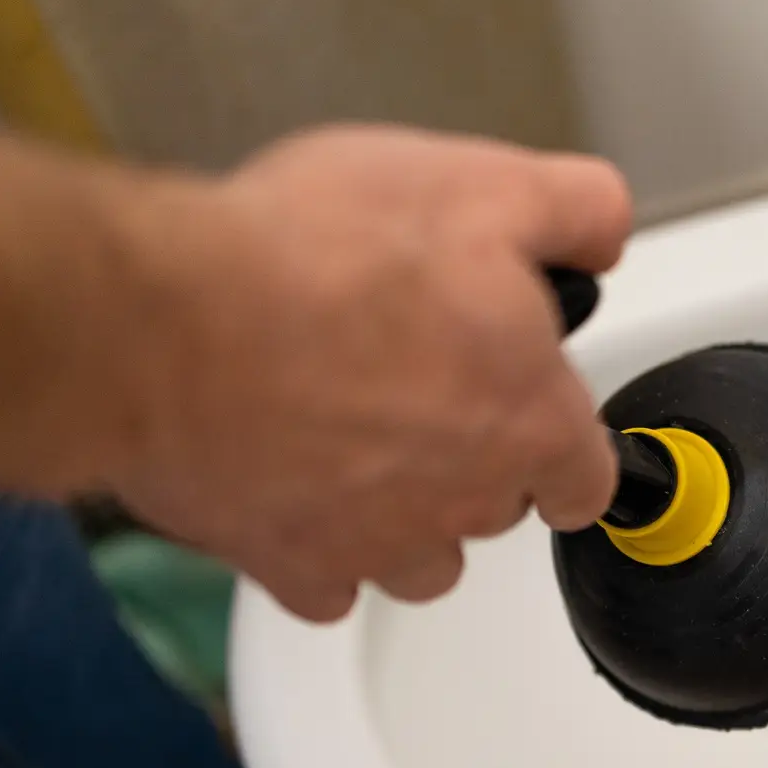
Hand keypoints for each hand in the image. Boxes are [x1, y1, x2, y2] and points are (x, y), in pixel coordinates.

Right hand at [108, 124, 629, 621]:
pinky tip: (291, 483)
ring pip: (418, 560)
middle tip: (419, 382)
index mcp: (527, 417)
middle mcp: (462, 498)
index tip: (549, 425)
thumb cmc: (314, 258)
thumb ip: (572, 210)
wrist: (166, 322)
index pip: (591, 477)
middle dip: (475, 457)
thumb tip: (600, 231)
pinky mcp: (285, 563)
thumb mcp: (479, 186)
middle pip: (498, 508)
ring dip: (404, 513)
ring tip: (357, 438)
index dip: (570, 445)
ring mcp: (374, 543)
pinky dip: (315, 546)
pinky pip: (323, 582)